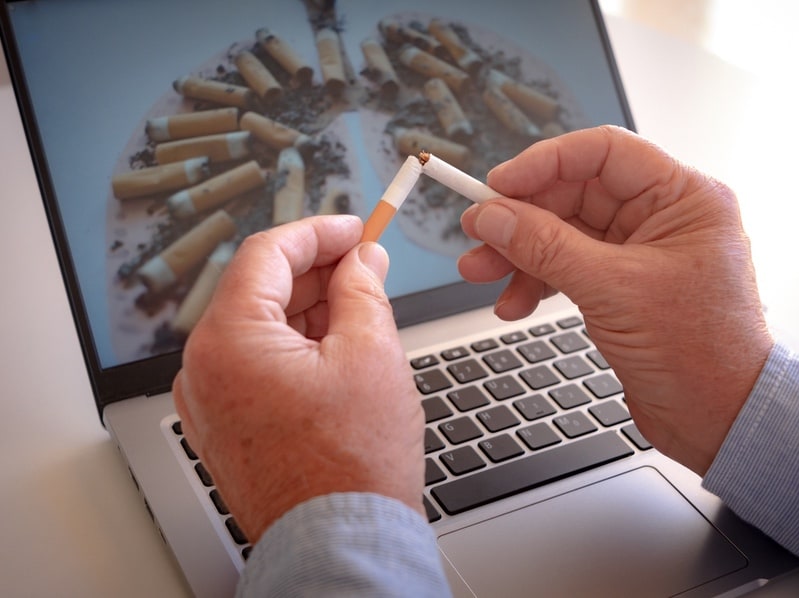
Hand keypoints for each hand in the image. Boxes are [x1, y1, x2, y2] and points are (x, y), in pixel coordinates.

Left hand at [173, 216, 424, 542]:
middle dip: (318, 270)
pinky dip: (295, 345)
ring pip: (260, 327)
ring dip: (309, 307)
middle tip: (367, 262)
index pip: (266, 254)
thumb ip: (363, 289)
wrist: (341, 542)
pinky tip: (336, 343)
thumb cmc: (353, 464)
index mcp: (228, 340)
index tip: (355, 227)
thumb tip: (363, 259)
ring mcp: (210, 400)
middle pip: (260, 289)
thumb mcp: (371, 353)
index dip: (318, 231)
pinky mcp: (226, 425)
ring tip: (362, 304)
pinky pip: (256, 364)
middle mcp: (204, 368)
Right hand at [458, 126, 772, 474]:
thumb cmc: (700, 355)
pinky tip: (514, 304)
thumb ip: (545, 246)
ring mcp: (640, 253)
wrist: (718, 422)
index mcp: (684, 198)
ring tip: (480, 275)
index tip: (498, 186)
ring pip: (564, 234)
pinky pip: (567, 267)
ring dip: (520, 254)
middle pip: (575, 195)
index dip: (545, 162)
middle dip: (521, 219)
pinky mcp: (622, 287)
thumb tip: (493, 216)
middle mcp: (664, 217)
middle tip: (478, 238)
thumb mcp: (613, 290)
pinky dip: (536, 282)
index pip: (604, 152)